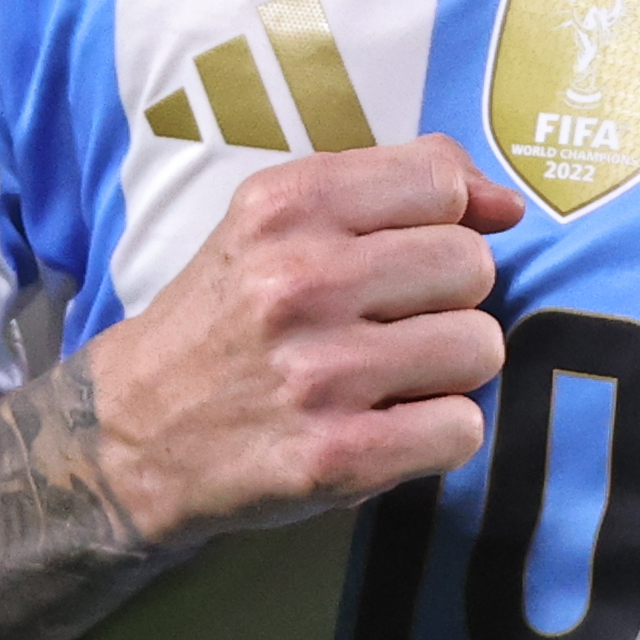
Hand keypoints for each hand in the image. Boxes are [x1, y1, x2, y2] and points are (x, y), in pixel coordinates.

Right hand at [79, 137, 519, 543]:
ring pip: (480, 348)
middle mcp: (300, 281)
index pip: (441, 183)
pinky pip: (462, 429)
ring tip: (386, 379)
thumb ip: (395, 189)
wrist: (130, 434)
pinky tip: (384, 428)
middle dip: (447, 301)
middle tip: (389, 328)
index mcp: (286, 207)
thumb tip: (509, 205)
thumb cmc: (229, 320)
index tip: (409, 257)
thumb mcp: (278, 223)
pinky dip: (436, 436)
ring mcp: (319, 373)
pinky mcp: (336, 456)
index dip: (445, 223)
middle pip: (473, 267)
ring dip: (447, 372)